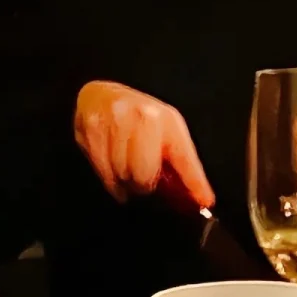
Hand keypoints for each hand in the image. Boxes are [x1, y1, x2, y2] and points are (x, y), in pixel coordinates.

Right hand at [74, 80, 213, 207]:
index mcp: (166, 119)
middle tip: (141, 179)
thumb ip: (183, 167)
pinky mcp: (92, 129)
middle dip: (143, 185)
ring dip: (124, 182)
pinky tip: (112, 170)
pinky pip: (103, 172)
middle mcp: (141, 116)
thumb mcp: (166, 134)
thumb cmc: (139, 120)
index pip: (183, 158)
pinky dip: (109, 179)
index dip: (194, 183)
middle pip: (144, 176)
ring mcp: (114, 120)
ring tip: (125, 170)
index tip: (204, 201)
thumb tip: (202, 199)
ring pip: (122, 176)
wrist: (102, 94)